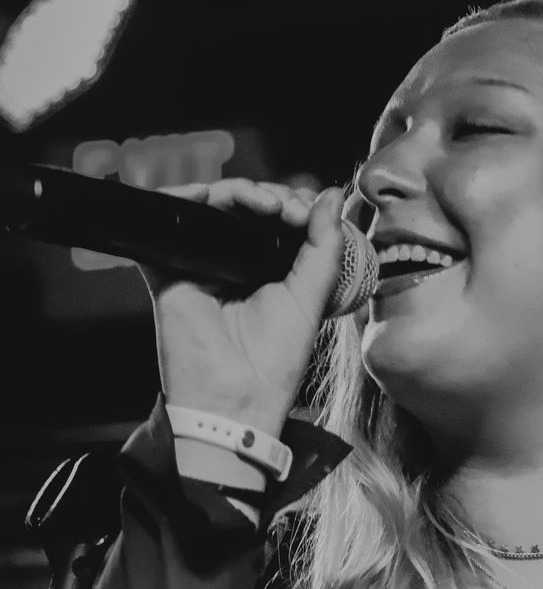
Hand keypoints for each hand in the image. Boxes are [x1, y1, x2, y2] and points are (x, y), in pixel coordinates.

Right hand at [138, 178, 348, 436]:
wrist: (237, 397)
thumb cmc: (275, 360)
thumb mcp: (312, 295)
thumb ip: (325, 245)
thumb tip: (331, 195)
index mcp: (267, 269)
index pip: (276, 217)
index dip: (292, 203)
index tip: (308, 214)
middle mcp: (232, 263)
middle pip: (244, 206)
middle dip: (270, 194)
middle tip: (288, 209)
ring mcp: (199, 264)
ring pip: (211, 206)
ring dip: (238, 191)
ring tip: (264, 204)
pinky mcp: (168, 270)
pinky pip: (166, 222)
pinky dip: (182, 198)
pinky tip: (207, 197)